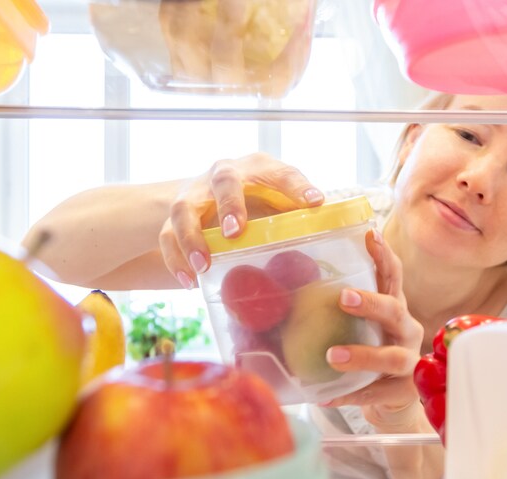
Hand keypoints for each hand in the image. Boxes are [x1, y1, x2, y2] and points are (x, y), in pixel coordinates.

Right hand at [158, 153, 323, 287]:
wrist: (204, 197)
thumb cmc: (254, 203)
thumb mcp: (277, 203)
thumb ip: (299, 216)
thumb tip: (339, 235)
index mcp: (259, 169)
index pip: (281, 172)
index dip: (297, 186)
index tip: (315, 202)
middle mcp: (224, 174)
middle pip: (224, 180)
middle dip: (229, 205)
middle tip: (236, 232)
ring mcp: (195, 193)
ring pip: (185, 209)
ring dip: (192, 237)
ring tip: (203, 265)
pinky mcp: (173, 216)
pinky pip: (166, 236)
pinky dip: (175, 259)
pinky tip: (188, 282)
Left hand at [321, 230, 425, 430]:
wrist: (388, 399)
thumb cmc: (366, 352)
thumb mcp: (356, 327)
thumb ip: (331, 310)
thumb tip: (276, 290)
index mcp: (394, 308)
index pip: (392, 276)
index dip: (384, 256)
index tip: (370, 234)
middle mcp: (406, 330)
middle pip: (396, 310)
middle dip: (371, 303)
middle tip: (343, 298)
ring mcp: (409, 362)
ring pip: (392, 357)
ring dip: (362, 355)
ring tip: (331, 355)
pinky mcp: (403, 392)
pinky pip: (376, 393)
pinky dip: (350, 394)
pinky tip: (326, 395)